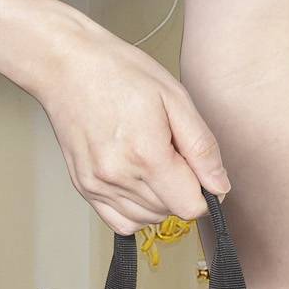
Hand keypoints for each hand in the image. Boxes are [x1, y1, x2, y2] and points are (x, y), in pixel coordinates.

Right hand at [29, 16, 228, 234]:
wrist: (68, 66)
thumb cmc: (120, 72)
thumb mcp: (175, 98)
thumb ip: (202, 148)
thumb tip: (219, 186)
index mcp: (147, 155)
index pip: (191, 207)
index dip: (203, 190)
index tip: (195, 166)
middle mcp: (119, 177)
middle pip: (170, 213)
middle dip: (180, 189)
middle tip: (168, 150)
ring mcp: (98, 186)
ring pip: (148, 219)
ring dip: (159, 199)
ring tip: (149, 160)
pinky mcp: (85, 188)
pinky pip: (121, 222)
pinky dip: (136, 210)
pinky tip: (137, 181)